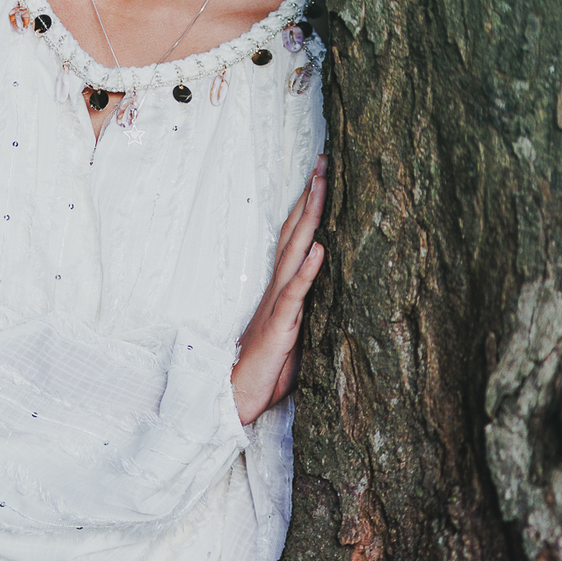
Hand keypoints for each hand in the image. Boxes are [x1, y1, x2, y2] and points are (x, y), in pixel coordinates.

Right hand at [230, 154, 326, 426]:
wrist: (236, 400)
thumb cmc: (266, 373)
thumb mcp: (295, 338)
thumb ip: (306, 312)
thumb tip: (324, 294)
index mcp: (282, 289)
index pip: (297, 238)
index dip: (309, 207)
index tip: (322, 176)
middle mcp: (278, 287)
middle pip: (296, 232)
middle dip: (311, 196)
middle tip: (324, 160)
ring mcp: (278, 303)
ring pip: (294, 250)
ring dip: (309, 218)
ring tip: (321, 186)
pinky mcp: (280, 324)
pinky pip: (294, 292)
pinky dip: (307, 269)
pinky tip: (318, 248)